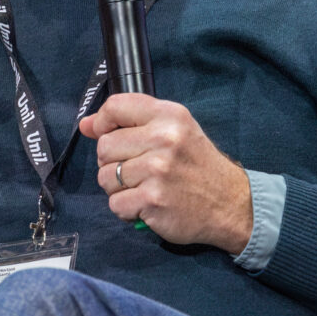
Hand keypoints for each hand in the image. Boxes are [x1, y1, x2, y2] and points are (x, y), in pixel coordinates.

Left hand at [78, 93, 253, 251]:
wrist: (230, 204)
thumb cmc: (198, 166)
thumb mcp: (175, 131)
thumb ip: (131, 123)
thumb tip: (86, 125)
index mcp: (169, 115)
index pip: (116, 106)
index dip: (102, 122)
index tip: (106, 134)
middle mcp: (164, 139)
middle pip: (104, 145)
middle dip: (111, 162)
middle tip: (136, 170)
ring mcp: (157, 170)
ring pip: (105, 177)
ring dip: (119, 188)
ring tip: (144, 188)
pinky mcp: (153, 200)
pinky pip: (115, 204)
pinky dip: (127, 209)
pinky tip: (147, 204)